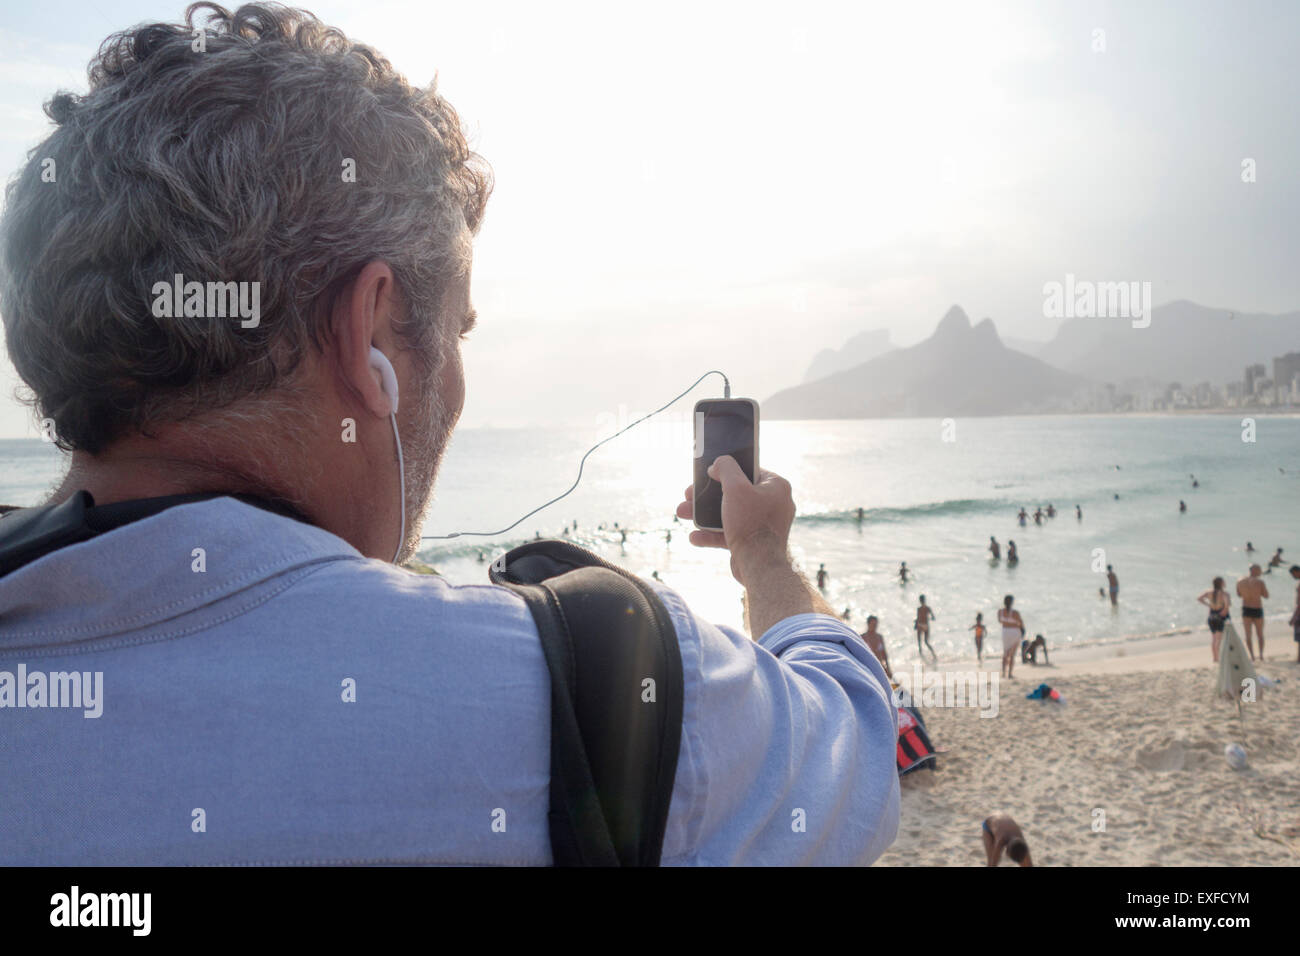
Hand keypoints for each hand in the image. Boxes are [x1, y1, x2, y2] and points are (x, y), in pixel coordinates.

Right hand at [676, 456, 795, 584]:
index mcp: (776, 487)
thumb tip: (718, 463)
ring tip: (684, 514)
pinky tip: (695, 537)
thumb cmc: (751, 524)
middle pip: (735, 494)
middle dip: (707, 496)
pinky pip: (730, 533)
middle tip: (689, 496)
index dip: (726, 471)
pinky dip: (712, 534)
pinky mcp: (753, 542)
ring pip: (729, 514)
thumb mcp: (735, 487)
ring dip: (704, 515)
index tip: (709, 474)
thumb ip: (725, 468)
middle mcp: (774, 504)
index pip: (749, 471)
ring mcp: (764, 524)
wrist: (759, 566)